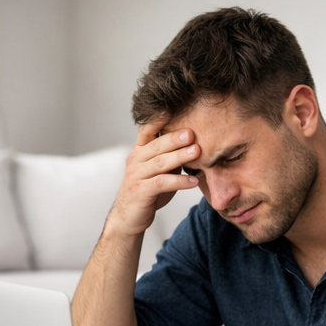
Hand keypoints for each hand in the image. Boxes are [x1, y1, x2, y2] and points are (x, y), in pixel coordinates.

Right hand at [106, 121, 200, 242]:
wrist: (128, 217)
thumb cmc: (146, 191)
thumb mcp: (157, 170)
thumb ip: (169, 157)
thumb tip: (195, 143)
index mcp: (139, 151)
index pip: (147, 130)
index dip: (158, 119)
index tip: (172, 107)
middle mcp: (135, 160)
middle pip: (156, 145)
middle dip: (174, 138)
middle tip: (192, 132)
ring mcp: (136, 175)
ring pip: (160, 163)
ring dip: (180, 157)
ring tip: (197, 152)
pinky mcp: (141, 191)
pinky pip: (162, 183)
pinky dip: (179, 181)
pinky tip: (193, 181)